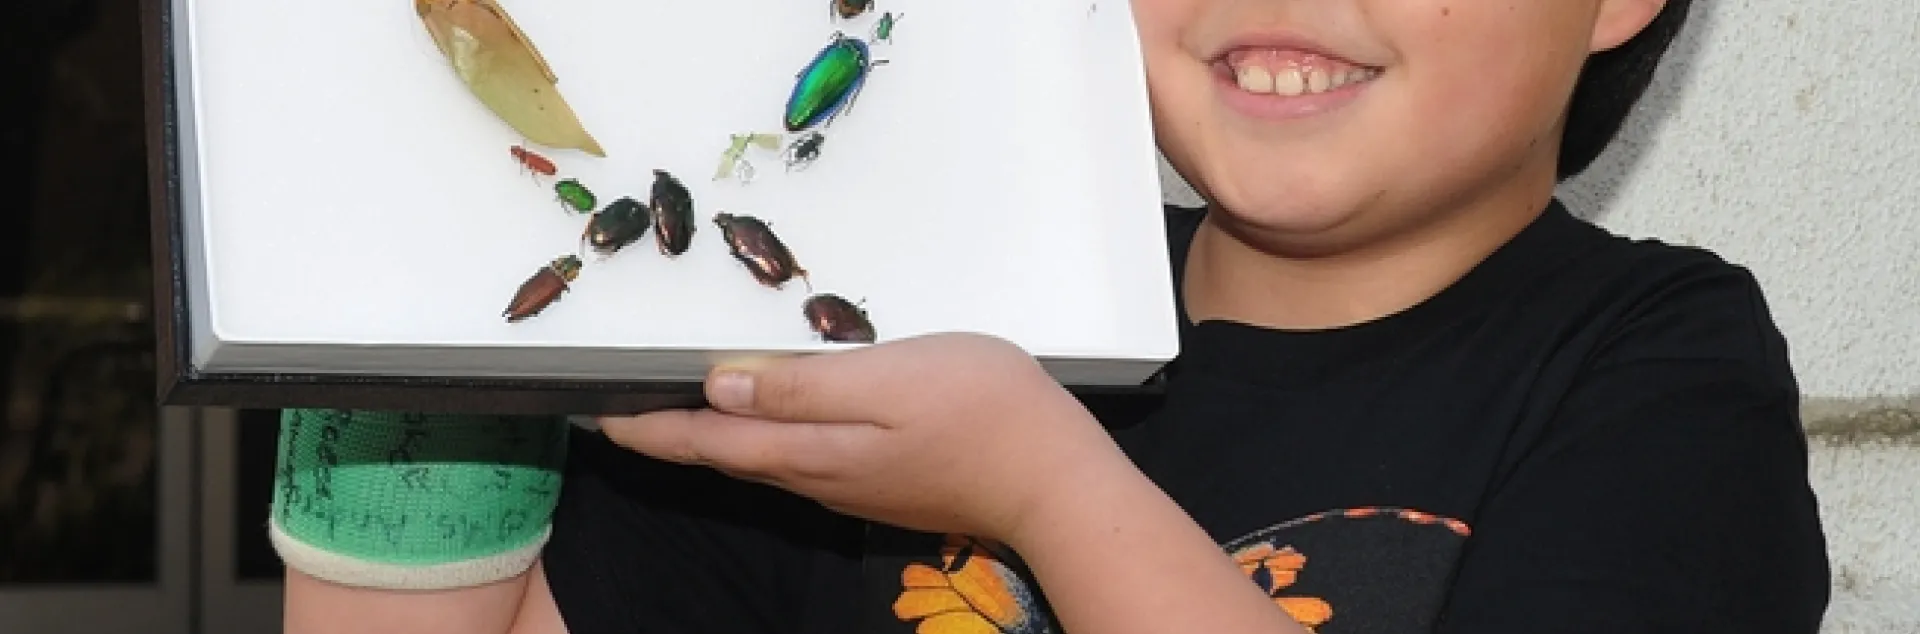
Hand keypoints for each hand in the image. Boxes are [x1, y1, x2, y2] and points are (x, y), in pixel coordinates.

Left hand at [596, 332, 1133, 541]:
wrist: (1055, 480)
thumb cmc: (983, 411)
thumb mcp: (888, 380)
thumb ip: (800, 387)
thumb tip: (716, 386)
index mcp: (810, 449)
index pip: (707, 441)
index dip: (647, 427)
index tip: (594, 412)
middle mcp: (818, 477)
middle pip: (726, 456)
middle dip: (668, 434)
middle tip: (619, 408)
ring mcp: (850, 486)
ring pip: (762, 462)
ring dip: (713, 438)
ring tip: (676, 411)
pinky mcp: (880, 483)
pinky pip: (801, 461)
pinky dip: (762, 440)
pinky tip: (765, 423)